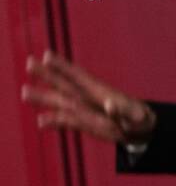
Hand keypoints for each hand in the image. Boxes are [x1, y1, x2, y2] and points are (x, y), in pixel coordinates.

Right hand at [21, 50, 155, 144]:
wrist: (141, 129)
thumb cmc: (140, 120)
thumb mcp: (135, 116)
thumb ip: (121, 111)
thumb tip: (109, 104)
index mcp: (100, 92)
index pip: (79, 76)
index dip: (63, 66)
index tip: (47, 56)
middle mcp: (89, 99)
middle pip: (64, 85)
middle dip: (47, 75)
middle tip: (29, 63)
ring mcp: (85, 110)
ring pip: (61, 102)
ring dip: (43, 98)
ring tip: (24, 92)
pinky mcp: (84, 123)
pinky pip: (66, 121)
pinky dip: (55, 122)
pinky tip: (41, 122)